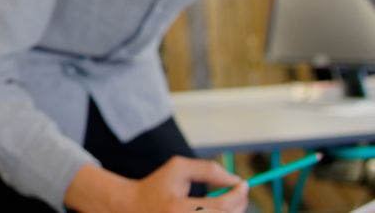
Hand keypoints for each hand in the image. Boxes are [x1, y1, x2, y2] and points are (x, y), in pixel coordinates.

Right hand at [65, 158, 247, 212]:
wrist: (133, 207)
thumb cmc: (157, 185)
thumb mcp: (178, 168)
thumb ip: (208, 170)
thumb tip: (235, 181)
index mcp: (179, 209)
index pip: (222, 206)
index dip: (238, 194)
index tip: (243, 184)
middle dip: (240, 204)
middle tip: (239, 192)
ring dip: (232, 211)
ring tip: (226, 201)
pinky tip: (215, 210)